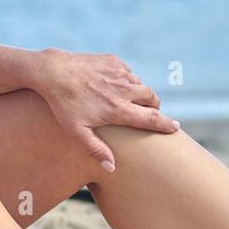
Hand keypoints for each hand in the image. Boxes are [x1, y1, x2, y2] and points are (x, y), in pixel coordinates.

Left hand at [34, 49, 178, 171]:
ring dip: (141, 93)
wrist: (53, 72)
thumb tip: (112, 168)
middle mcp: (124, 90)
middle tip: (150, 113)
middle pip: (152, 99)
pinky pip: (128, 72)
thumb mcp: (76, 131)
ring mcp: (120, 73)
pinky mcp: (113, 61)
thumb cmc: (63, 105)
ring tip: (131, 101)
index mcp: (118, 109)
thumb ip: (96, 149)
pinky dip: (127, 80)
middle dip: (154, 107)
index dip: (167, 124)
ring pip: (141, 85)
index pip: (152, 118)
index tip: (176, 128)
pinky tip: (116, 86)